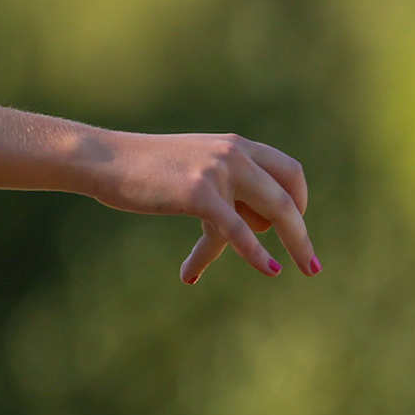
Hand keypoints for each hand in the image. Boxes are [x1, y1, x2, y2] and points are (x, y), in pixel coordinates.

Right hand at [89, 131, 318, 283]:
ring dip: (290, 243)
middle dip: (301, 232)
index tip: (292, 228)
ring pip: (272, 212)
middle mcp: (232, 152)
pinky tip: (271, 270)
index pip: (289, 171)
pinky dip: (256, 252)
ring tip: (295, 269)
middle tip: (311, 263)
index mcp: (234, 144)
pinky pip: (237, 229)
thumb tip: (236, 226)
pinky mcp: (198, 193)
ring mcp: (217, 171)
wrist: (103, 159)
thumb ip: (220, 184)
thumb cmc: (143, 170)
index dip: (298, 201)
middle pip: (287, 195)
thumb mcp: (192, 168)